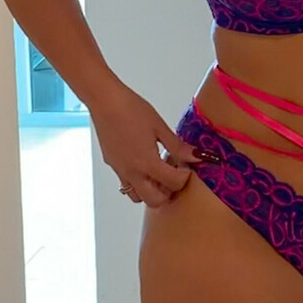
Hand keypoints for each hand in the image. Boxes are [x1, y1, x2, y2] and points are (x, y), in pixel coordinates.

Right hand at [88, 82, 212, 208]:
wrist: (105, 101)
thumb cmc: (131, 109)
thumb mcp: (160, 127)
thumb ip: (179, 146)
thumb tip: (198, 156)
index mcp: (146, 163)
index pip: (173, 183)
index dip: (185, 177)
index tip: (187, 166)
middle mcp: (132, 172)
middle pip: (155, 201)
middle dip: (169, 192)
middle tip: (175, 175)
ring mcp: (120, 171)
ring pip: (137, 197)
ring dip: (152, 191)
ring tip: (160, 172)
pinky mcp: (113, 165)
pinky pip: (127, 184)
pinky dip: (139, 182)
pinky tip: (145, 163)